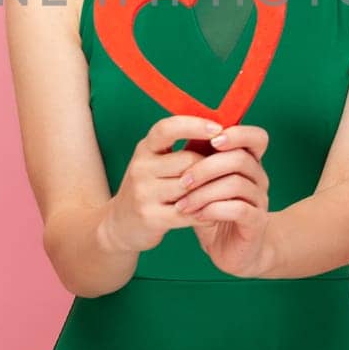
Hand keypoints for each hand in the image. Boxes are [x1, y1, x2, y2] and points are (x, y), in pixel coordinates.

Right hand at [100, 114, 222, 253]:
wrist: (120, 224)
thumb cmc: (150, 187)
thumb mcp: (157, 162)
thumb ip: (183, 149)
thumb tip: (224, 132)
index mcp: (145, 148)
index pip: (167, 128)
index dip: (194, 125)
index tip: (219, 128)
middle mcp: (140, 167)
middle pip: (188, 160)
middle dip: (211, 167)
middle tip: (227, 173)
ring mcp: (143, 193)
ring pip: (191, 187)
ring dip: (211, 191)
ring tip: (224, 193)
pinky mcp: (150, 217)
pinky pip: (189, 213)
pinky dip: (206, 213)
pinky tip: (214, 213)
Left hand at [174, 124, 271, 276]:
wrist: (230, 250)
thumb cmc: (212, 210)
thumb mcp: (203, 183)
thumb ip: (196, 160)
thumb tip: (176, 134)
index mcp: (248, 161)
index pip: (255, 137)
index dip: (236, 134)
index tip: (210, 139)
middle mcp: (258, 177)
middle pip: (239, 158)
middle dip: (205, 167)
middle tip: (182, 181)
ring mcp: (259, 200)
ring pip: (236, 183)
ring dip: (204, 192)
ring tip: (182, 205)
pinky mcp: (256, 222)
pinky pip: (238, 209)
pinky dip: (213, 210)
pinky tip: (197, 216)